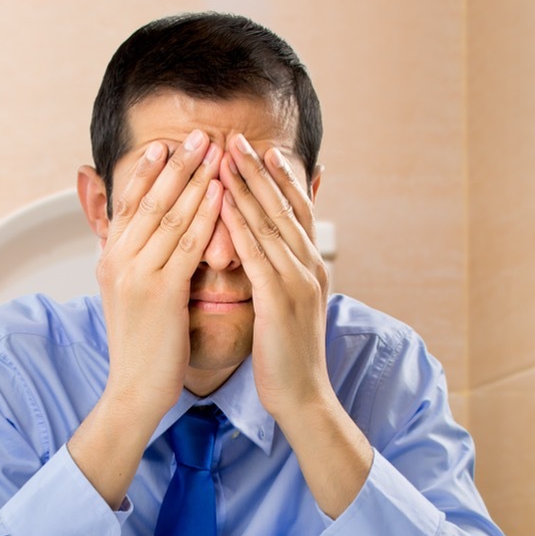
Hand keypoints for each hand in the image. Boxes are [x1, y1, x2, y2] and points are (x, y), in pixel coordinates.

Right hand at [98, 128, 223, 422]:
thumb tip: (140, 238)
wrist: (134, 390)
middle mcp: (118, 261)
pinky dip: (206, 215)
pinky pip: (187, 244)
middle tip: (201, 134)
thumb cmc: (141, 347)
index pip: (129, 204)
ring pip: (169, 215)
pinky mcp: (160, 293)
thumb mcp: (128, 296)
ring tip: (216, 151)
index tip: (166, 145)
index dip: (148, 172)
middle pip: (150, 200)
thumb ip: (134, 262)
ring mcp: (137, 275)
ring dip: (196, 178)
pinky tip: (223, 193)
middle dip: (177, 164)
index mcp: (110, 259)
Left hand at [218, 135, 372, 517]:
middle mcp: (310, 266)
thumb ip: (277, 275)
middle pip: (284, 206)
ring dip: (247, 187)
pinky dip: (241, 225)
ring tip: (225, 156)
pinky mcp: (281, 301)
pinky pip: (259, 255)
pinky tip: (224, 203)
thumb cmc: (285, 355)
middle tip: (235, 137)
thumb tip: (263, 254)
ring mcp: (299, 282)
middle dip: (258, 169)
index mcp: (310, 266)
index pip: (294, 210)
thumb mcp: (284, 306)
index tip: (257, 147)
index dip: (276, 177)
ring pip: (271, 223)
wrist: (302, 398)